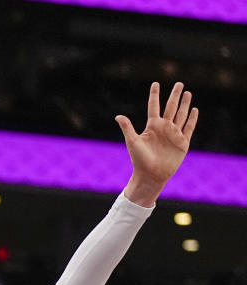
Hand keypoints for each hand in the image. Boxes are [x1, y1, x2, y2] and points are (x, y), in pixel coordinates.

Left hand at [116, 82, 198, 206]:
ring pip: (181, 115)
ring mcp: (174, 134)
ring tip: (187, 93)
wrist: (151, 175)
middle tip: (179, 83)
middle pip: (171, 107)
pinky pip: (188, 127)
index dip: (155, 95)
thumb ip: (127, 128)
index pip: (154, 106)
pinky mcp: (182, 142)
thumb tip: (118, 116)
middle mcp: (164, 128)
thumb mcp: (133, 142)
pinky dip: (192, 118)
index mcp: (152, 126)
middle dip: (175, 95)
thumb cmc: (139, 160)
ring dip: (184, 104)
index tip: (156, 83)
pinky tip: (194, 109)